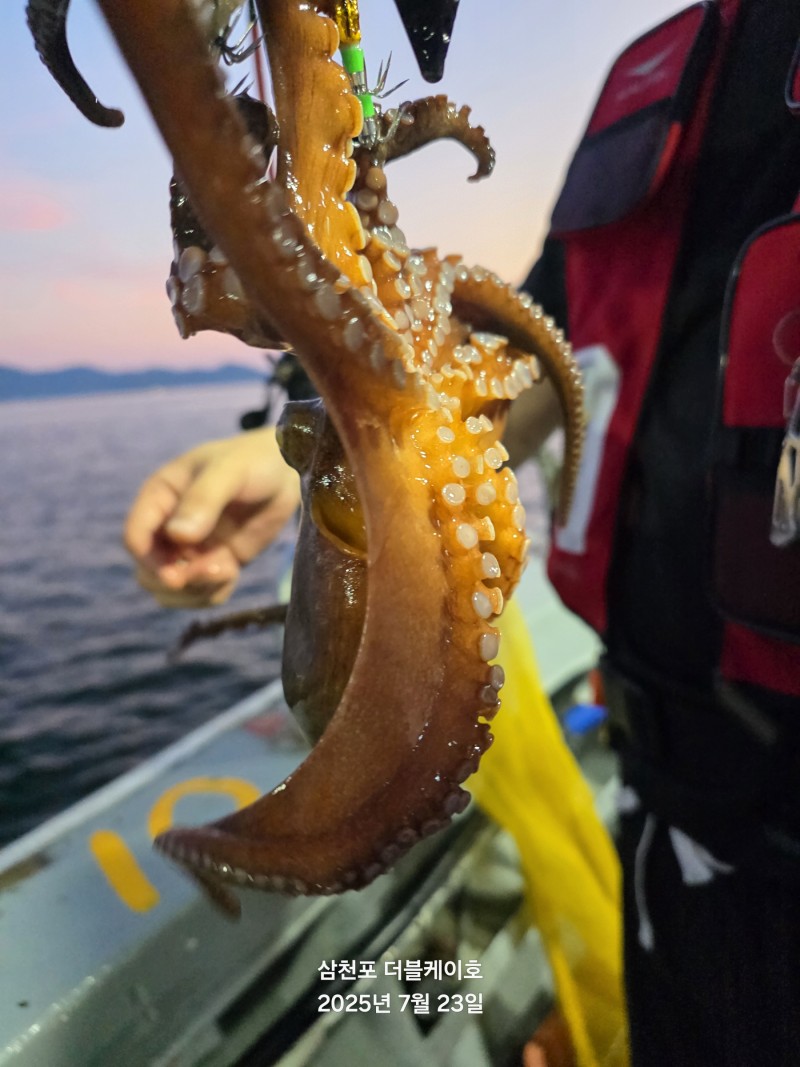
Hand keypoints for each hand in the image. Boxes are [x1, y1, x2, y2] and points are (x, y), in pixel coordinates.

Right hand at [124, 427, 299, 607]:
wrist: (285, 471)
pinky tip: (234, 572)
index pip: (136, 538)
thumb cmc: (252, 461)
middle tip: (214, 572)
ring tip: (228, 572)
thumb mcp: (229, 471)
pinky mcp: (214, 563)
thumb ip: (203, 499)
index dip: (150, 561)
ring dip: (195, 592)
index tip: (177, 575)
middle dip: (176, 582)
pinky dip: (213, 593)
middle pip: (148, 572)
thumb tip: (178, 535)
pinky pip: (201, 593)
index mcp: (160, 498)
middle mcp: (168, 526)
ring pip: (170, 590)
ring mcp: (191, 548)